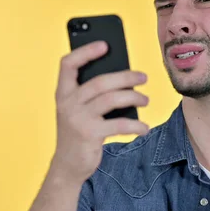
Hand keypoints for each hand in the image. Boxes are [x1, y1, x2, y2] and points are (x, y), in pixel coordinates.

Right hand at [50, 40, 149, 184]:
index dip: (86, 51)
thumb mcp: (80, 110)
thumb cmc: (79, 132)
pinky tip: (144, 128)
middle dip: (126, 76)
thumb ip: (93, 94)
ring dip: (134, 97)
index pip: (68, 64)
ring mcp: (78, 119)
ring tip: (146, 99)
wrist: (68, 165)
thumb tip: (125, 78)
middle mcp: (67, 103)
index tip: (105, 45)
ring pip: (111, 99)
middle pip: (100, 81)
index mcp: (63, 93)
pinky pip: (119, 124)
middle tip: (143, 76)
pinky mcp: (89, 134)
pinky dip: (136, 125)